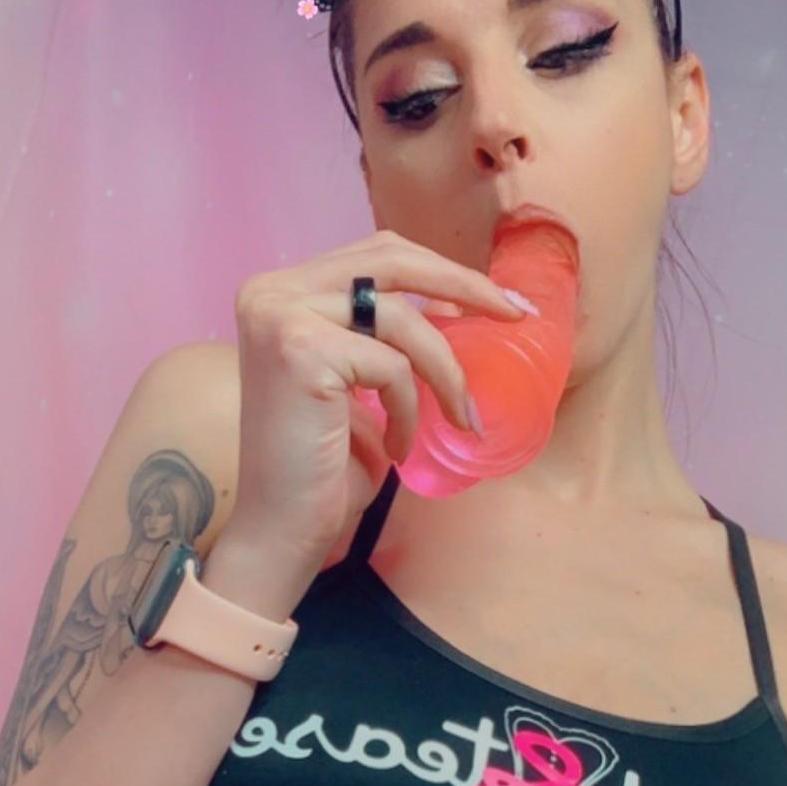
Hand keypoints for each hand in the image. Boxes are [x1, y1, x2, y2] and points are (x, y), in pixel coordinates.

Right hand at [226, 229, 535, 604]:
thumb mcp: (360, 385)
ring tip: (458, 419)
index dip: (441, 272)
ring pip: (400, 317)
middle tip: (514, 316)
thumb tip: (457, 307)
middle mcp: (272, 293)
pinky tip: (399, 447)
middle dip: (462, 285)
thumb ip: (385, 338)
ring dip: (444, 372)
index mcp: (282, 292)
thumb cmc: (322, 468)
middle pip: (390, 258)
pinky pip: (391, 366)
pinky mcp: (301, 351)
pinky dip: (410, 408)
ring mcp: (281, 316)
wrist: (280, 529)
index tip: (497, 301)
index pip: (376, 255)